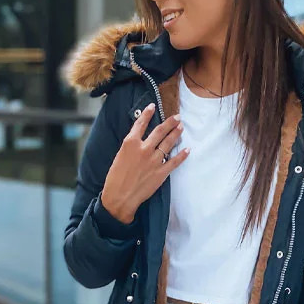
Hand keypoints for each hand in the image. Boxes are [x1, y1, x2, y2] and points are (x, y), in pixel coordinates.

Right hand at [101, 104, 189, 222]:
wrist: (119, 197)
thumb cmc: (115, 179)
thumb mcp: (119, 156)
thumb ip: (131, 147)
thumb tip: (139, 141)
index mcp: (130, 143)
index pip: (141, 124)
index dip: (148, 113)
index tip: (153, 106)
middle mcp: (144, 149)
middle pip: (159, 131)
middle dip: (169, 122)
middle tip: (177, 116)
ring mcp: (154, 160)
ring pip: (168, 143)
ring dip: (176, 134)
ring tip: (181, 127)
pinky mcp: (161, 173)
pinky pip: (174, 162)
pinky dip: (182, 155)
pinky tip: (187, 149)